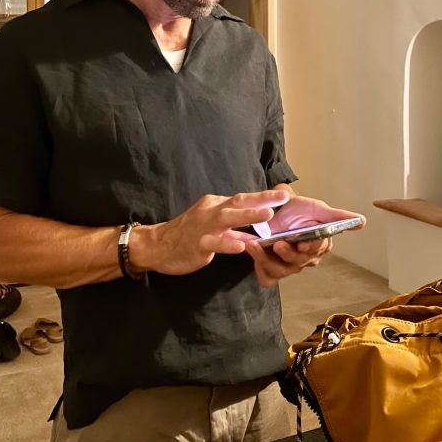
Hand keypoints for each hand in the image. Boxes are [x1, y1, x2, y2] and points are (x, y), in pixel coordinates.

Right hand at [131, 189, 290, 275]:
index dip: (263, 196)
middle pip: (238, 202)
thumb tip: (256, 234)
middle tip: (282, 198)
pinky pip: (214, 243)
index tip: (284, 195)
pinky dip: (227, 243)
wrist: (157, 245)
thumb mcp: (212, 228)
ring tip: (267, 215)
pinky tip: (241, 247)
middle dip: (261, 199)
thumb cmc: (187, 235)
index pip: (242, 199)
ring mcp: (203, 227)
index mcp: (215, 205)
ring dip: (248, 216)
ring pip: (227, 218)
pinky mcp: (197, 244)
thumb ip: (234, 230)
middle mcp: (211, 212)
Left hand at [245, 196, 364, 287]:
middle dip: (287, 254)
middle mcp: (306, 258)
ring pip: (281, 271)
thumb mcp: (317, 208)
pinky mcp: (272, 269)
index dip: (311, 247)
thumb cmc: (299, 210)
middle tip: (278, 243)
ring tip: (256, 245)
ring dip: (267, 259)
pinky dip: (260, 267)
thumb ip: (337, 216)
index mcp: (320, 244)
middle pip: (298, 262)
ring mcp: (288, 266)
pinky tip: (253, 252)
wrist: (275, 211)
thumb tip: (362, 221)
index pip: (318, 248)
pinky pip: (267, 277)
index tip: (304, 241)